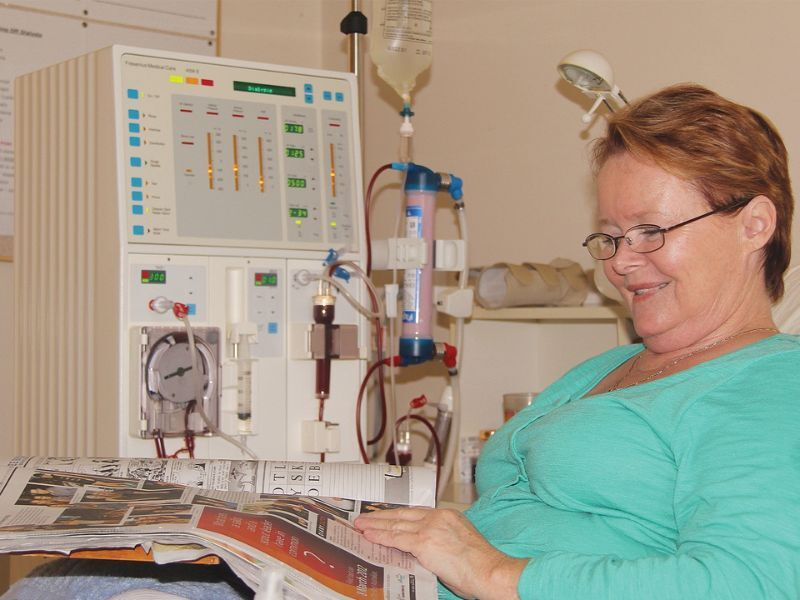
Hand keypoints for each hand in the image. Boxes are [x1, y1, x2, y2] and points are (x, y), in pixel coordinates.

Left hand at [354, 507, 525, 599]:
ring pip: (395, 524)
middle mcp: (437, 517)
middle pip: (402, 514)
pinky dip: (379, 536)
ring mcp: (429, 528)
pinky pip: (395, 538)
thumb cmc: (481, 565)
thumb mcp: (459, 544)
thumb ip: (440, 541)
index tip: (385, 515)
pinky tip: (368, 535)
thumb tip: (424, 550)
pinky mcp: (423, 542)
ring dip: (375, 524)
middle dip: (382, 516)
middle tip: (365, 517)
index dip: (398, 515)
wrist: (490, 571)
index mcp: (448, 515)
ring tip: (360, 525)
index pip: (416, 513)